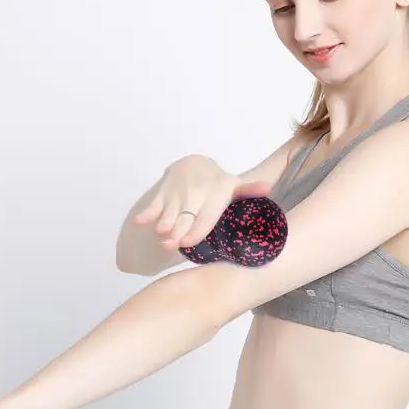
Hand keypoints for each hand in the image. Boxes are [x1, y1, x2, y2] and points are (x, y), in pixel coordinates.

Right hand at [134, 155, 270, 251]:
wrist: (194, 163)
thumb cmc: (217, 184)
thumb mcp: (234, 186)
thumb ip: (248, 190)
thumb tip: (268, 188)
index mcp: (213, 197)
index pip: (205, 217)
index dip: (197, 230)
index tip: (189, 242)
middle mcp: (194, 196)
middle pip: (185, 218)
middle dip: (178, 231)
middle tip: (172, 245)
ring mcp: (177, 195)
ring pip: (169, 212)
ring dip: (163, 223)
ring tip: (160, 235)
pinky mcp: (164, 193)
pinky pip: (154, 204)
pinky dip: (147, 213)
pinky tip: (140, 222)